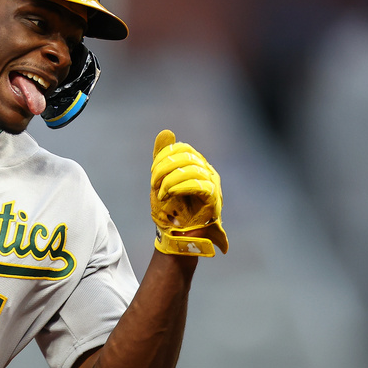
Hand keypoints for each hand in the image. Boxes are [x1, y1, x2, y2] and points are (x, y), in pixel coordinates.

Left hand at [150, 130, 227, 256]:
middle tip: (154, 184)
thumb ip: (163, 156)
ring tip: (162, 193)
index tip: (153, 173)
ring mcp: (213, 185)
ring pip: (192, 169)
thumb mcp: (161, 179)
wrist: (175, 236)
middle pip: (186, 157)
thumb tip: (166, 132)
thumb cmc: (170, 208)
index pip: (182, 148)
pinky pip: (200, 185)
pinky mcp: (214, 200)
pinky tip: (169, 194)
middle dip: (164, 169)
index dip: (164, 157)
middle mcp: (208, 172)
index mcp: (197, 164)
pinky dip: (180, 187)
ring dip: (170, 180)